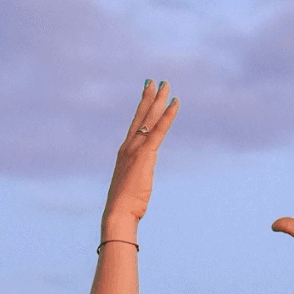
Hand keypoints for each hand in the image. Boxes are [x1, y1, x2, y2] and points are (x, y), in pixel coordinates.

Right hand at [101, 80, 179, 235]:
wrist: (118, 212)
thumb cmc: (124, 206)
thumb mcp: (131, 186)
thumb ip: (136, 177)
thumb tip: (139, 179)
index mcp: (124, 152)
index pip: (135, 125)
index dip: (142, 109)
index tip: (146, 94)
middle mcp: (128, 146)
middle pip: (140, 116)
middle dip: (149, 97)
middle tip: (156, 81)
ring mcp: (135, 148)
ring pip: (149, 118)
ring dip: (158, 100)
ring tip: (166, 85)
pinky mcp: (144, 154)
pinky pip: (158, 130)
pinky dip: (167, 115)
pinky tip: (174, 103)